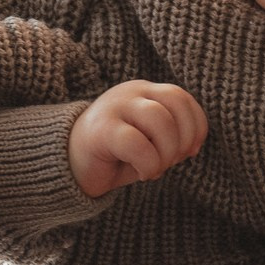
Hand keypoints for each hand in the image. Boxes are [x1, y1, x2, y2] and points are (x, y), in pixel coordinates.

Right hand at [69, 80, 206, 197]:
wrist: (68, 165)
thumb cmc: (114, 155)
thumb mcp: (150, 142)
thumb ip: (172, 137)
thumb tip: (192, 147)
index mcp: (144, 91)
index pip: (183, 98)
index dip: (196, 127)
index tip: (190, 151)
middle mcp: (130, 92)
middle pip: (176, 103)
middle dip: (183, 139)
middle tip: (170, 162)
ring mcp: (114, 107)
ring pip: (159, 120)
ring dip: (166, 152)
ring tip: (155, 168)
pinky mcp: (101, 129)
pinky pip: (137, 143)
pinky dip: (149, 164)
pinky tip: (142, 173)